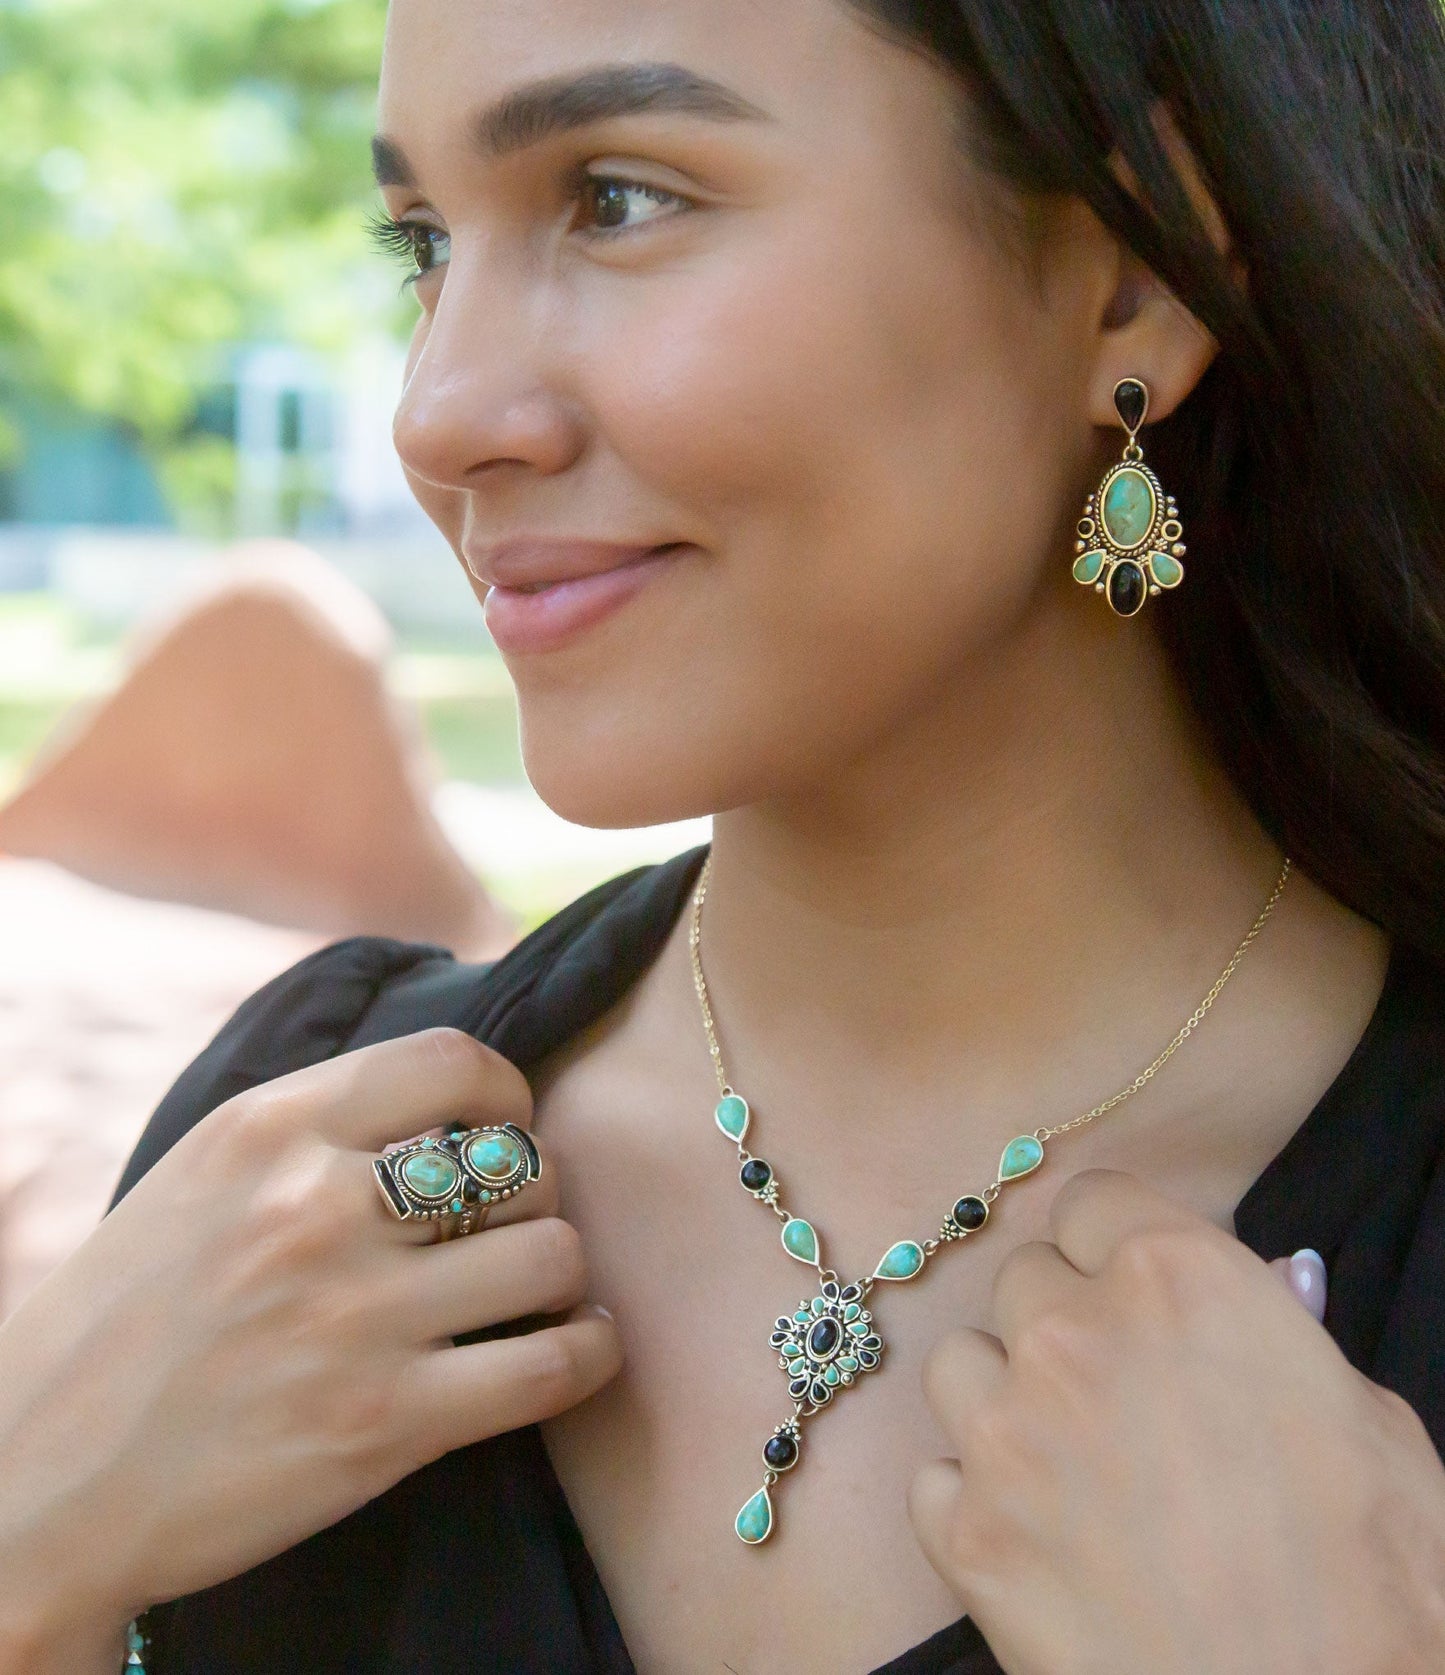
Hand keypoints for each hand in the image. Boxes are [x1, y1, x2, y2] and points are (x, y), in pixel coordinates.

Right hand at [0, 1027, 621, 1627]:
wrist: (36, 1486)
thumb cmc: (123, 1325)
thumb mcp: (198, 1177)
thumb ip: (310, 1128)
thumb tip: (436, 1090)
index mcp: (268, 1131)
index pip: (452, 1063)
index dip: (507, 1092)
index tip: (510, 1123)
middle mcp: (316, 1207)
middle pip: (520, 1161)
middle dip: (535, 1193)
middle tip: (512, 1227)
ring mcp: (355, 1316)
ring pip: (552, 1254)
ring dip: (561, 1273)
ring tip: (541, 1291)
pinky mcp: (383, 1423)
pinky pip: (550, 1367)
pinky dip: (586, 1354)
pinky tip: (575, 1349)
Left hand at [907, 1168, 1444, 1674]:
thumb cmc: (1376, 1579)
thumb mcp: (1366, 1420)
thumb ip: (1280, 1331)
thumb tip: (1263, 1287)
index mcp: (1178, 1278)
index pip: (1091, 1202)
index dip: (1112, 1246)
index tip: (1127, 1285)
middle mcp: (1074, 1332)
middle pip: (1025, 1280)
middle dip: (1064, 1323)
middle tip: (1116, 1392)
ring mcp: (1007, 1431)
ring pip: (961, 1363)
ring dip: (1003, 1398)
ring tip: (1066, 1461)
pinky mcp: (967, 1533)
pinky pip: (934, 1475)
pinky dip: (973, 1498)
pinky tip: (1036, 1533)